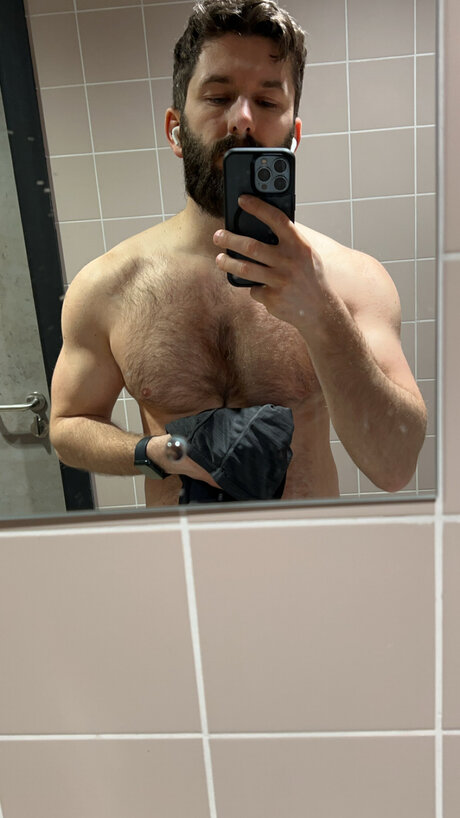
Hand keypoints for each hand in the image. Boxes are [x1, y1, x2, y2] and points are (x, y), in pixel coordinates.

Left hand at [213, 195, 329, 328]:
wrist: (320, 310)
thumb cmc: (310, 278)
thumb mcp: (306, 255)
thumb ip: (289, 241)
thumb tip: (262, 225)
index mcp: (299, 246)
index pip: (277, 220)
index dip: (258, 208)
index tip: (242, 200)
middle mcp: (289, 262)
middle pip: (252, 246)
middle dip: (230, 239)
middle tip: (217, 235)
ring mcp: (280, 281)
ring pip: (245, 269)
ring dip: (227, 263)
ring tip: (220, 259)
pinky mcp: (273, 298)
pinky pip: (254, 289)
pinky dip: (254, 288)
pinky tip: (259, 287)